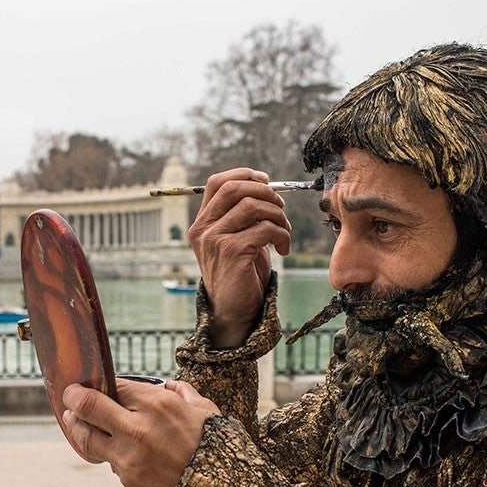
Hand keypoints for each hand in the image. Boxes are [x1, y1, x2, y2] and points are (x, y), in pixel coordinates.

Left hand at [61, 378, 220, 486]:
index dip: (103, 384)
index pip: (116, 385)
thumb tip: (168, 385)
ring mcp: (129, 457)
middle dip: (74, 397)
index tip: (95, 384)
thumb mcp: (206, 411)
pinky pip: (108, 461)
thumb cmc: (217, 448)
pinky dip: (108, 453)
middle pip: (87, 406)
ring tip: (74, 420)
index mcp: (160, 405)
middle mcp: (139, 428)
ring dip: (77, 427)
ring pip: (86, 437)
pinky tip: (111, 447)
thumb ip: (183, 393)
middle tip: (70, 396)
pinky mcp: (127, 480)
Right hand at [188, 169, 291, 347]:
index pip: (217, 182)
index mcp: (202, 223)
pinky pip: (264, 228)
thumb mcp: (235, 239)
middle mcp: (203, 229)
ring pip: (253, 205)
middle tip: (281, 209)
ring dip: (278, 216)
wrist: (233, 312)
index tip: (267, 181)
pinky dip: (282, 235)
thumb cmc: (239, 274)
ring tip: (284, 233)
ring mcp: (215, 240)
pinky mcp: (232, 252)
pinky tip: (283, 249)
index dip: (244, 174)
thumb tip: (264, 186)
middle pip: (234, 188)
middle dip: (266, 192)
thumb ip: (241, 216)